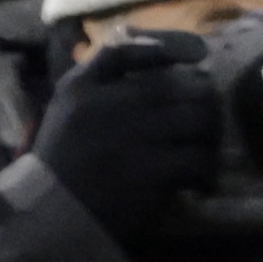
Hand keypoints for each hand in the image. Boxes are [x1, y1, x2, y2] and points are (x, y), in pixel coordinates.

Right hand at [28, 32, 220, 248]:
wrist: (52, 211)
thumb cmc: (63, 159)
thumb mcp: (67, 106)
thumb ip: (100, 75)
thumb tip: (154, 52)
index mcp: (83, 87)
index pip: (128, 52)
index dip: (168, 50)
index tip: (196, 56)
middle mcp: (110, 105)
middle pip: (180, 87)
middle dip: (205, 101)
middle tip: (209, 116)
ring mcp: (133, 138)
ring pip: (197, 121)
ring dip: (210, 134)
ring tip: (206, 147)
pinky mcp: (150, 173)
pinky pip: (197, 160)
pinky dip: (205, 169)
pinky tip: (199, 179)